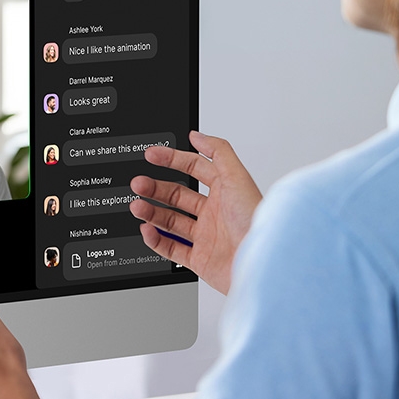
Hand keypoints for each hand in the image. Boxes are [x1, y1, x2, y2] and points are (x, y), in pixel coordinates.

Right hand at [129, 130, 260, 294]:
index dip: (172, 159)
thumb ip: (218, 151)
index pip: (195, 169)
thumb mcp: (237, 176)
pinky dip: (156, 240)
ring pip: (171, 221)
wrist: (261, 263)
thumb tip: (197, 135)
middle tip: (139, 183)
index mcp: (226, 191)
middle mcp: (216, 213)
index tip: (152, 155)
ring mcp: (207, 237)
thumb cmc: (256, 222)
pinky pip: (171, 249)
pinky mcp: (201, 259)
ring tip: (137, 206)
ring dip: (151, 212)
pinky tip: (148, 230)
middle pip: (178, 195)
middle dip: (155, 188)